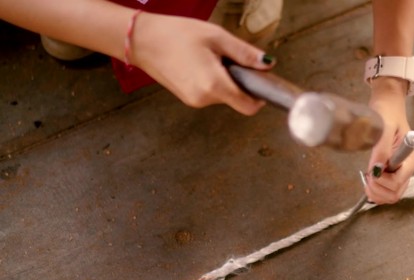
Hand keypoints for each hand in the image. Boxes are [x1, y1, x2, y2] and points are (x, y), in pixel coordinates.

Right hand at [130, 13, 273, 113]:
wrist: (141, 39)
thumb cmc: (177, 34)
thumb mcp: (217, 37)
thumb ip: (245, 54)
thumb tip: (267, 64)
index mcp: (214, 85)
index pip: (249, 106)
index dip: (259, 97)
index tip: (260, 81)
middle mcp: (204, 99)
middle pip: (237, 99)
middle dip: (239, 82)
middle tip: (228, 58)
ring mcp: (194, 101)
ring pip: (223, 96)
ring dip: (225, 81)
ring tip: (210, 58)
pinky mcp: (187, 99)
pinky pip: (209, 94)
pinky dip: (212, 82)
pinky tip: (200, 63)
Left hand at [364, 77, 413, 203]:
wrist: (387, 105)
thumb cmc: (386, 113)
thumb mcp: (383, 128)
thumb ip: (381, 149)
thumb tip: (375, 169)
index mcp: (411, 157)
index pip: (399, 181)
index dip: (383, 181)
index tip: (370, 171)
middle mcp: (408, 167)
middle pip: (397, 193)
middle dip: (379, 190)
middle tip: (367, 178)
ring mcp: (401, 170)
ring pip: (393, 195)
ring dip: (377, 193)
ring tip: (367, 180)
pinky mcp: (393, 171)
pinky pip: (388, 190)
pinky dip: (377, 191)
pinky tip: (369, 181)